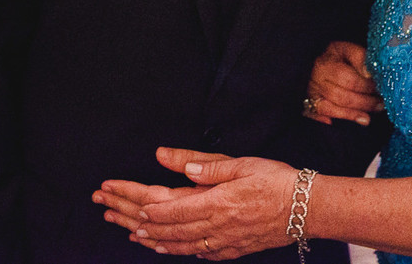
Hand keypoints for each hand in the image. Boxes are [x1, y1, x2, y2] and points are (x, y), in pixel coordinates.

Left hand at [95, 147, 297, 259]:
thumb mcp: (241, 164)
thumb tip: (165, 158)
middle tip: (103, 207)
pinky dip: (172, 249)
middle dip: (127, 216)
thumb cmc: (278, 181)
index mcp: (212, 202)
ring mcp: (220, 242)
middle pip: (160, 226)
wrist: (308, 209)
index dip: (132, 199)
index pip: (161, 205)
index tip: (111, 190)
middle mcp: (211, 227)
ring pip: (173, 244)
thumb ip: (202, 165)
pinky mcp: (230, 250)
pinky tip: (162, 246)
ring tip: (124, 229)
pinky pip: (194, 253)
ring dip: (145, 236)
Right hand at [304, 41, 383, 125]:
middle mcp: (317, 80)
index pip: (349, 80)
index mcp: (327, 64)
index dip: (367, 87)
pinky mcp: (309, 105)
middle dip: (364, 103)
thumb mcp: (348, 50)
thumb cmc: (336, 57)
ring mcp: (312, 93)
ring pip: (331, 108)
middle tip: (380, 105)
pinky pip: (316, 116)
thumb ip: (360, 58)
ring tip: (368, 117)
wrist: (316, 62)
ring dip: (353, 114)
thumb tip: (369, 74)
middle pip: (341, 96)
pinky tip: (336, 123)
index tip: (380, 89)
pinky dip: (325, 120)